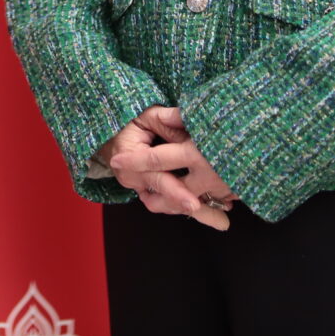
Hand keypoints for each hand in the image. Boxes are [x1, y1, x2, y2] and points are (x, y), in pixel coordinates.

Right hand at [94, 106, 236, 230]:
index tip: (194, 203)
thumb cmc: (130, 122)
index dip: (176, 192)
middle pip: (167, 200)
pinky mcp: (152, 192)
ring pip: (171, 206)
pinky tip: (217, 214)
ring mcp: (143, 188)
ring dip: (198, 213)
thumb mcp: (147, 114)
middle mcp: (134, 179)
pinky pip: (172, 204)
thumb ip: (168, 118)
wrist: (111, 135)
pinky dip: (193, 208)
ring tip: (223, 220)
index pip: (157, 177)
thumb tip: (189, 118)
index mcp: (129, 159)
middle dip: (194, 210)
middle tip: (220, 219)